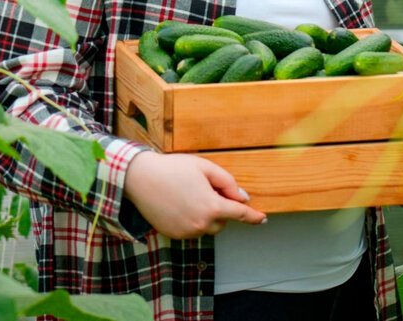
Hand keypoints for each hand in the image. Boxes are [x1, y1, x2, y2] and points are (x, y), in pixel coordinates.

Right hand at [123, 151, 266, 238]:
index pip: (239, 214)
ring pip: (207, 226)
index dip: (253, 216)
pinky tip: (178, 203)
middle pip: (222, 221)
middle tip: (205, 189)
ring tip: (188, 194)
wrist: (140, 178)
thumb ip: (228, 183)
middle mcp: (200, 224)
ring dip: (205, 214)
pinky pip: (192, 229)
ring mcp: (186, 232)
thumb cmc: (173, 168)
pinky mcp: (174, 235)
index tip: (263, 219)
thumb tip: (242, 198)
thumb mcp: (205, 167)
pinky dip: (192, 219)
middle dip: (220, 208)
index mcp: (212, 207)